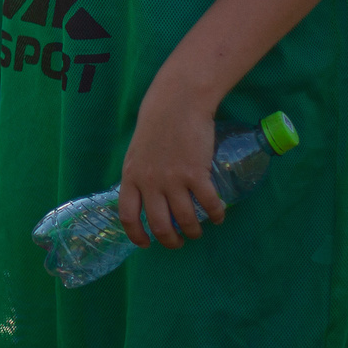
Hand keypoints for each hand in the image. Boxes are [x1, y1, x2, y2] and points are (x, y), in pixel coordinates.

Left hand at [116, 90, 226, 248]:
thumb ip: (140, 176)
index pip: (128, 215)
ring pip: (185, 219)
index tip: (146, 244)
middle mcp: (150, 182)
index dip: (136, 235)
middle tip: (178, 242)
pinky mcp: (196, 173)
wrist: (177, 103)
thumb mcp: (137, 153)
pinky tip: (218, 215)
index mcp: (131, 177)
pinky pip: (208, 204)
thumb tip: (146, 199)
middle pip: (159, 224)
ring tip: (198, 231)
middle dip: (170, 240)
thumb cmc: (156, 126)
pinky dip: (216, 214)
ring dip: (194, 231)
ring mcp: (173, 179)